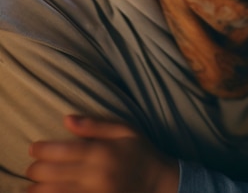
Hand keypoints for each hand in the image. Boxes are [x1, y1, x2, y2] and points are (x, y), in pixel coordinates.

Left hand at [26, 115, 179, 192]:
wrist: (160, 183)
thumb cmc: (140, 152)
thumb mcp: (123, 130)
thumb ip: (95, 125)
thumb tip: (66, 119)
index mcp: (102, 152)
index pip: (64, 150)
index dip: (44, 150)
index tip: (32, 148)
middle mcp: (97, 175)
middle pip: (57, 173)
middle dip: (38, 171)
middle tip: (30, 168)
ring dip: (40, 190)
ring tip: (30, 187)